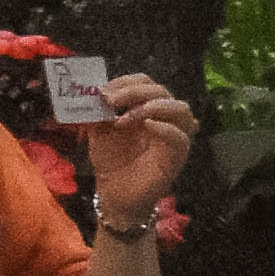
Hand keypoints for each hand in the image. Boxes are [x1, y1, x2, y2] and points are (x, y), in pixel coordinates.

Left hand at [81, 77, 200, 220]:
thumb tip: (92, 92)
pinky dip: (165, 128)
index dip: (126, 82)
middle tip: (110, 100)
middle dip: (134, 92)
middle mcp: (164, 118)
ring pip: (180, 109)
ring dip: (150, 106)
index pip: (146, 82)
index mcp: (146, 108)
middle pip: (162, 91)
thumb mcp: (99, 130)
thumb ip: (98, 110)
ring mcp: (174, 136)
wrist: (114, 194)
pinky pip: (181, 137)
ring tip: (124, 118)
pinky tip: (147, 126)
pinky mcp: (178, 156)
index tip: (103, 91)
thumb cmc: (111, 160)